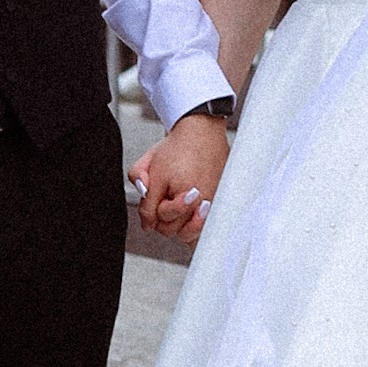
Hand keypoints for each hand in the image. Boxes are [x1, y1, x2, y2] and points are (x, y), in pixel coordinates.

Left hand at [134, 108, 228, 239]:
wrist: (200, 131)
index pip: (161, 221)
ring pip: (192, 235)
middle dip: (164, 217)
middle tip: (165, 198)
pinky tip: (191, 219)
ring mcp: (214, 204)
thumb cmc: (178, 148)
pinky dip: (197, 228)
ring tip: (178, 207)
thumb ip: (146, 200)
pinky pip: (208, 228)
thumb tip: (147, 224)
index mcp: (186, 196)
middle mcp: (204, 204)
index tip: (157, 195)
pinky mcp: (221, 202)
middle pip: (175, 231)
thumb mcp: (152, 170)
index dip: (152, 210)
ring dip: (180, 224)